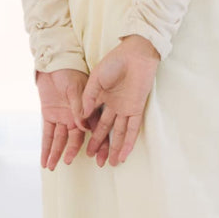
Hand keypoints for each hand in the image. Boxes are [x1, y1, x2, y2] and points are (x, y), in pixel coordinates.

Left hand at [36, 66, 90, 170]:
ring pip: (60, 140)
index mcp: (87, 111)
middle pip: (76, 139)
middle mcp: (75, 117)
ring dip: (56, 152)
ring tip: (52, 166)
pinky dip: (45, 147)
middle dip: (73, 152)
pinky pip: (47, 134)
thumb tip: (84, 127)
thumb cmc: (69, 72)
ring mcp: (62, 118)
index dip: (99, 146)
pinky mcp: (49, 116)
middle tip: (69, 163)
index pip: (95, 132)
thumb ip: (79, 107)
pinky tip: (44, 159)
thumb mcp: (75, 88)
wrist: (54, 63)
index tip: (100, 159)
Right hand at [80, 35, 160, 165]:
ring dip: (115, 148)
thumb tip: (81, 117)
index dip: (88, 133)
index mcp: (100, 98)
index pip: (93, 120)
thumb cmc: (114, 62)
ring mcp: (125, 108)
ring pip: (119, 133)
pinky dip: (128, 141)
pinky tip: (124, 153)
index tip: (82, 146)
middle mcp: (113, 106)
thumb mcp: (96, 79)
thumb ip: (89, 97)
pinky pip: (133, 128)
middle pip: (106, 130)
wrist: (134, 54)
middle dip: (99, 144)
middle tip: (94, 159)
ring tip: (110, 162)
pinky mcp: (136, 108)